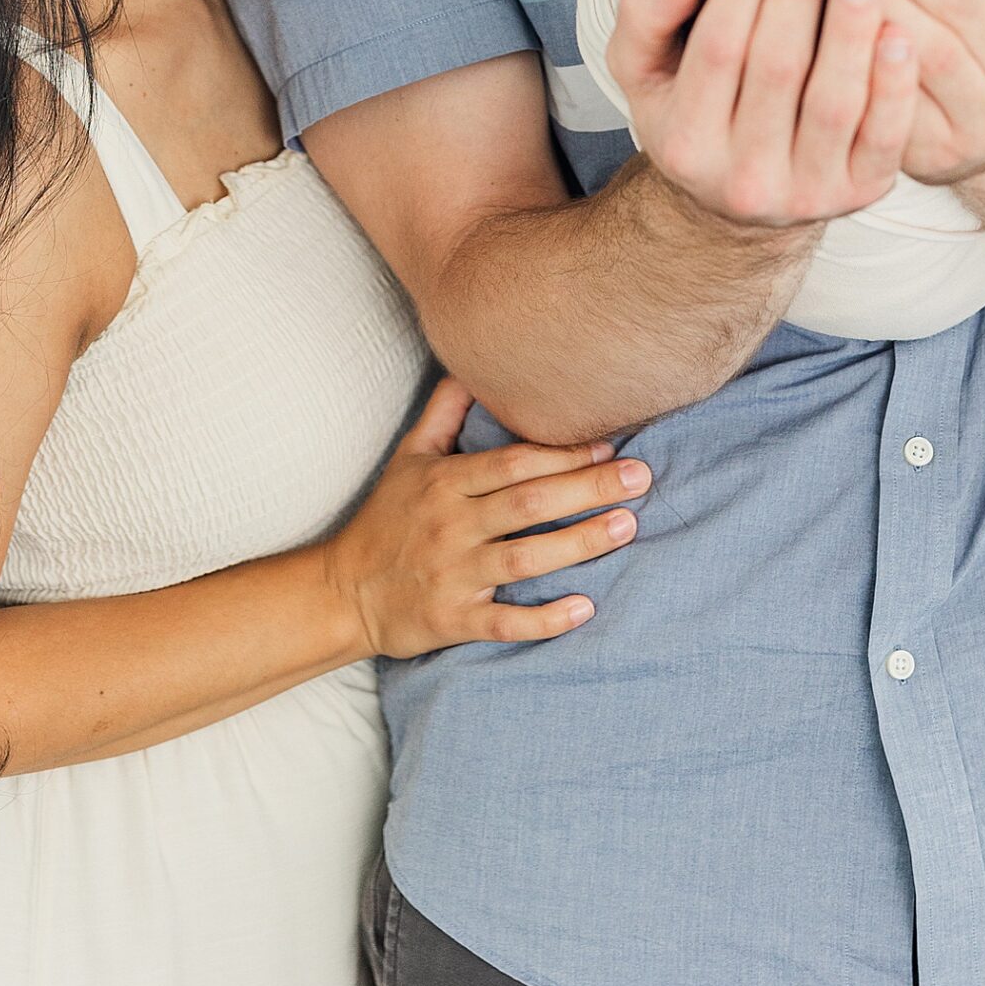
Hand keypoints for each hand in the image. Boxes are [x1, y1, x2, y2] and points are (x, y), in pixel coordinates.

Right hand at [322, 376, 649, 656]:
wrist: (344, 590)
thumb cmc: (386, 518)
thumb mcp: (408, 457)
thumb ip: (444, 412)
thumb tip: (472, 364)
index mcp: (445, 483)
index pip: (512, 463)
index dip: (561, 452)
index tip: (609, 442)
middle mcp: (451, 525)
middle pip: (528, 504)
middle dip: (587, 488)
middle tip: (640, 477)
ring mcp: (453, 575)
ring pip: (524, 558)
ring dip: (580, 543)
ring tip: (627, 526)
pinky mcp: (453, 620)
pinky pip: (505, 621)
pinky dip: (544, 618)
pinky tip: (584, 608)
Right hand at [608, 0, 919, 224]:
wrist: (741, 197)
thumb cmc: (693, 107)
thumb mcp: (644, 66)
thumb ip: (645, 14)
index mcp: (684, 143)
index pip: (717, 48)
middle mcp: (741, 180)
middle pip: (776, 69)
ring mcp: (804, 194)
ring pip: (832, 102)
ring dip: (850, 28)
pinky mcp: (858, 194)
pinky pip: (883, 138)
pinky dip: (894, 85)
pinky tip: (899, 31)